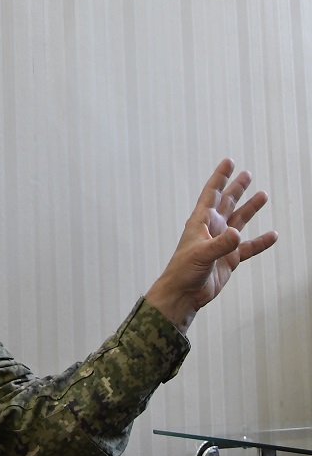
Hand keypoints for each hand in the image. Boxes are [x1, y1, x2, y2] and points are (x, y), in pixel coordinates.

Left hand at [145, 159, 277, 332]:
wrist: (184, 294)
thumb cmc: (184, 271)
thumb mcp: (202, 254)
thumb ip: (221, 244)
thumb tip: (238, 233)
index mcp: (200, 221)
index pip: (211, 194)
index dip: (220, 177)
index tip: (229, 161)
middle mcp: (212, 229)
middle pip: (227, 203)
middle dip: (236, 188)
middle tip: (247, 174)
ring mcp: (222, 243)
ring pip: (239, 221)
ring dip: (250, 209)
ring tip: (263, 195)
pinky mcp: (229, 259)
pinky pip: (249, 248)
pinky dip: (261, 242)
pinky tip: (272, 235)